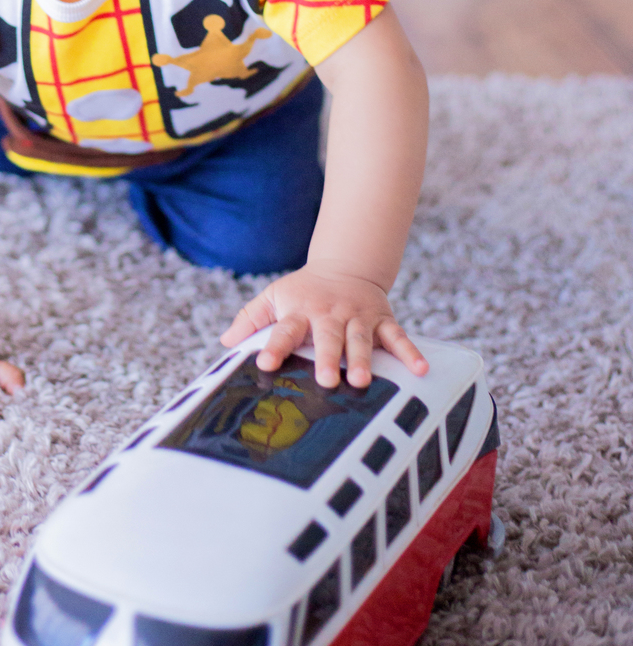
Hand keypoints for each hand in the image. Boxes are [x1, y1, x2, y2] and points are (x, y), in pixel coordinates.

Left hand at [221, 263, 428, 389]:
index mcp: (300, 311)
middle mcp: (329, 314)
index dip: (274, 346)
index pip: (283, 330)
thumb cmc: (304, 290)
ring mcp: (358, 317)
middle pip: (327, 337)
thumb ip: (251, 319)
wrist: (345, 264)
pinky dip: (410, 352)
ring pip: (361, 339)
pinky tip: (420, 369)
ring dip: (363, 359)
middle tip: (327, 381)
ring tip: (362, 380)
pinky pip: (398, 337)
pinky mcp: (382, 319)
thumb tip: (224, 341)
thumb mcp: (274, 296)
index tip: (264, 363)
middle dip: (327, 358)